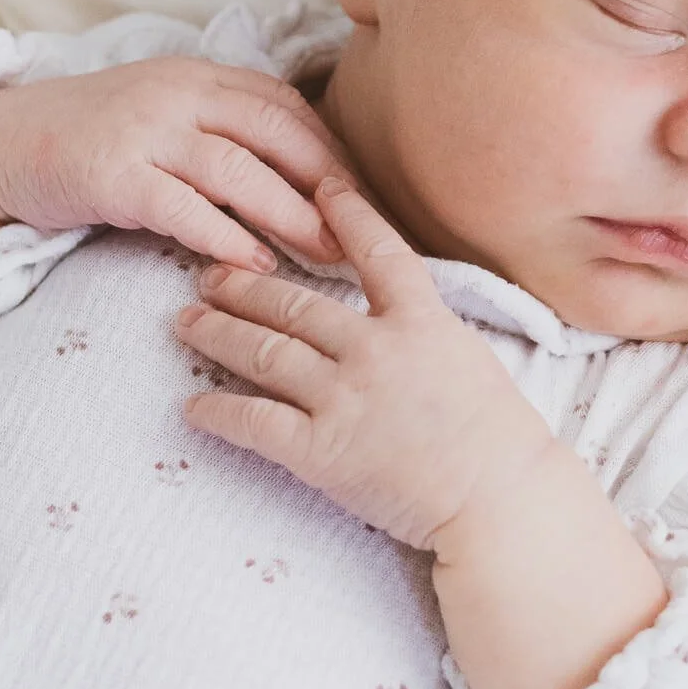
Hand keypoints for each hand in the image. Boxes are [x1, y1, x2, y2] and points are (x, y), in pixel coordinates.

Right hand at [0, 57, 356, 269]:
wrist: (3, 141)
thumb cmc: (97, 137)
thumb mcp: (169, 116)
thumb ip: (226, 132)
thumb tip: (304, 180)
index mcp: (201, 76)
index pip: (287, 108)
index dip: (332, 154)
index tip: (364, 200)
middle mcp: (179, 94)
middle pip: (275, 133)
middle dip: (326, 185)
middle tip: (360, 234)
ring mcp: (145, 130)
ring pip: (237, 169)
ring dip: (289, 214)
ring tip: (324, 254)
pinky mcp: (113, 173)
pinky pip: (182, 206)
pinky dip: (224, 236)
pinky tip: (255, 264)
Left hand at [174, 176, 560, 550]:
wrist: (500, 502)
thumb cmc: (499, 439)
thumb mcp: (470, 358)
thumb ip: (427, 329)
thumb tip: (398, 314)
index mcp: (422, 322)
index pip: (377, 251)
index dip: (346, 214)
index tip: (319, 187)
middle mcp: (376, 350)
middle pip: (295, 304)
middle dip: (244, 286)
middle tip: (211, 274)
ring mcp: (344, 399)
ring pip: (265, 353)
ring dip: (219, 334)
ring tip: (188, 321)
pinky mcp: (321, 452)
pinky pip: (253, 423)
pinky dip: (217, 411)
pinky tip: (193, 407)